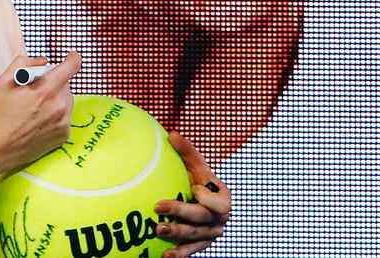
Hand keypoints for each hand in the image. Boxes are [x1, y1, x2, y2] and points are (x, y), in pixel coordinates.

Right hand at [0, 52, 81, 176]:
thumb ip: (24, 63)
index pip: (70, 67)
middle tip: (33, 91)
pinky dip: (56, 114)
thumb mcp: (3, 81)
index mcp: (45, 92)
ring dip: (55, 98)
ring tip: (34, 108)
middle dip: (53, 83)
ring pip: (66, 100)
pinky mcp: (62, 137)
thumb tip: (43, 62)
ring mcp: (62, 124)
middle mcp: (59, 108)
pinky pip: (65, 116)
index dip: (73, 58)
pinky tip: (38, 120)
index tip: (71, 56)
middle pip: (65, 84)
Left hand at [154, 131, 230, 257]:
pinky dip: (179, 254)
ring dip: (176, 235)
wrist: (201, 199)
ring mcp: (210, 234)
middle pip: (201, 218)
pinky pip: (191, 251)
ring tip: (156, 230)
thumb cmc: (197, 178)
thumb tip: (172, 134)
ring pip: (194, 237)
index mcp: (222, 198)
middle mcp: (219, 219)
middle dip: (181, 213)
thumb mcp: (196, 165)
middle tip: (158, 206)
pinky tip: (164, 256)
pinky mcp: (200, 245)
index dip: (209, 198)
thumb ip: (187, 151)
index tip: (194, 188)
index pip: (220, 202)